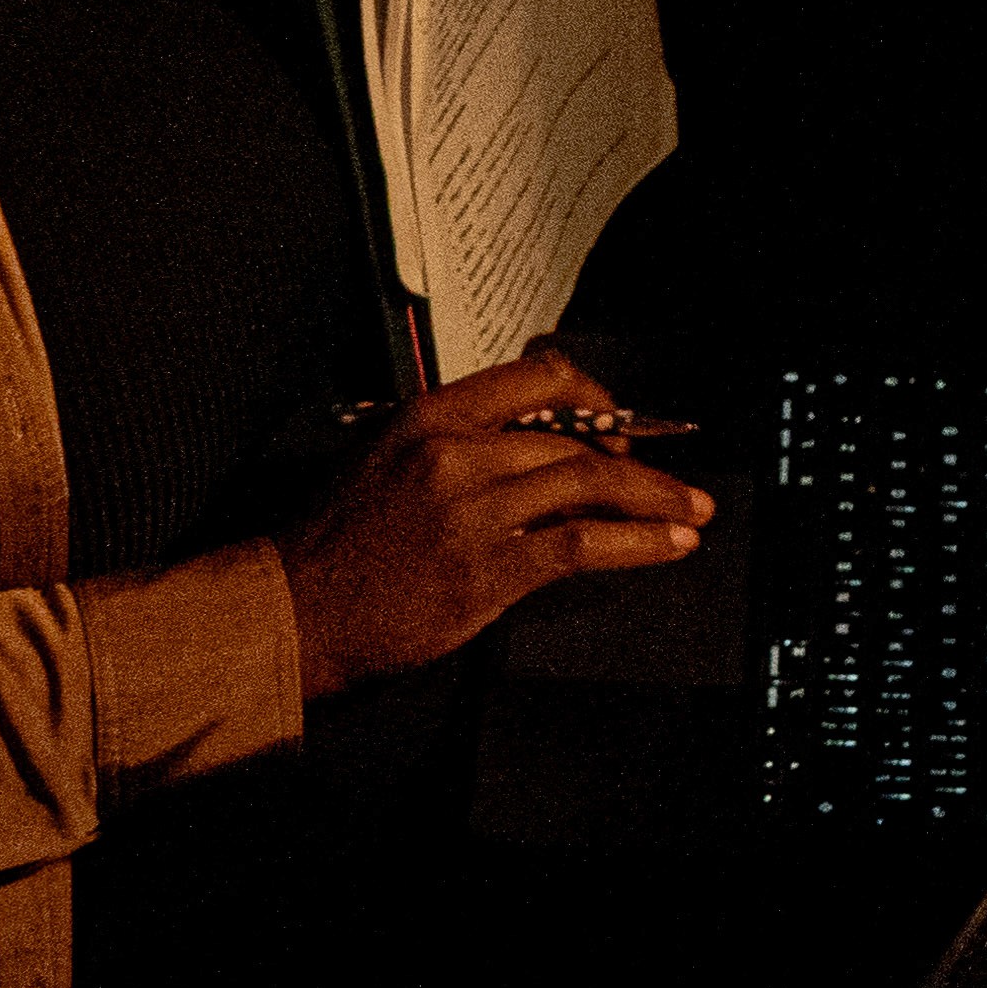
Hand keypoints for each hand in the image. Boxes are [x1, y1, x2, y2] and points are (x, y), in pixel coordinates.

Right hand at [278, 353, 715, 698]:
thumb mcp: (389, 462)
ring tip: (691, 511)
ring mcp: (473, 511)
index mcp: (431, 414)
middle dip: (637, 460)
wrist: (295, 610)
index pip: (539, 377)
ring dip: (655, 498)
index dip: (596, 399)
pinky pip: (582, 545)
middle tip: (670, 483)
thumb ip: (462, 448)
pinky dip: (638, 542)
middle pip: (574, 438)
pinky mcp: (487, 570)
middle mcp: (456, 452)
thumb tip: (544, 458)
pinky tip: (668, 545)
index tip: (621, 422)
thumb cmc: (337, 544)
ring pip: (590, 483)